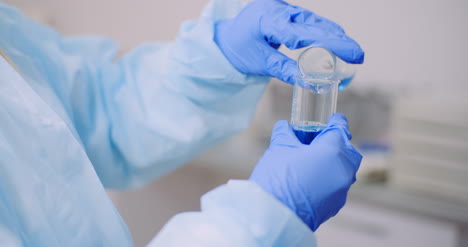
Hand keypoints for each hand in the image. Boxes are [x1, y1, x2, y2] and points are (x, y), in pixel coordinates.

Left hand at [214, 0, 363, 83]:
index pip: (306, 33)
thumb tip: (310, 83)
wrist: (224, 38)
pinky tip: (335, 41)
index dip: (332, 43)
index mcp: (269, 19)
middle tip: (358, 56)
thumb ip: (283, 70)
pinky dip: (323, 33)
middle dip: (339, 40)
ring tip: (351, 53)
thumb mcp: (258, 62)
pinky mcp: (286, 14)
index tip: (352, 54)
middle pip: (316, 24)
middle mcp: (279, 9)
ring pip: (315, 21)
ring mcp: (283, 9)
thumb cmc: (237, 49)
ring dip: (333, 36)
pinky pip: (309, 22)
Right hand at [249, 113, 361, 230]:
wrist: (275, 215)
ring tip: (314, 160)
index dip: (336, 121)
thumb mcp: (279, 149)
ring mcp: (342, 189)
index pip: (340, 129)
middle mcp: (343, 169)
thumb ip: (284, 133)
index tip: (333, 118)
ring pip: (345, 169)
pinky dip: (330, 178)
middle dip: (338, 143)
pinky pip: (338, 185)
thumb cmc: (278, 178)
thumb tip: (284, 127)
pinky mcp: (336, 204)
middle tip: (320, 140)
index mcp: (332, 150)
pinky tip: (312, 179)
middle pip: (348, 150)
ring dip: (334, 161)